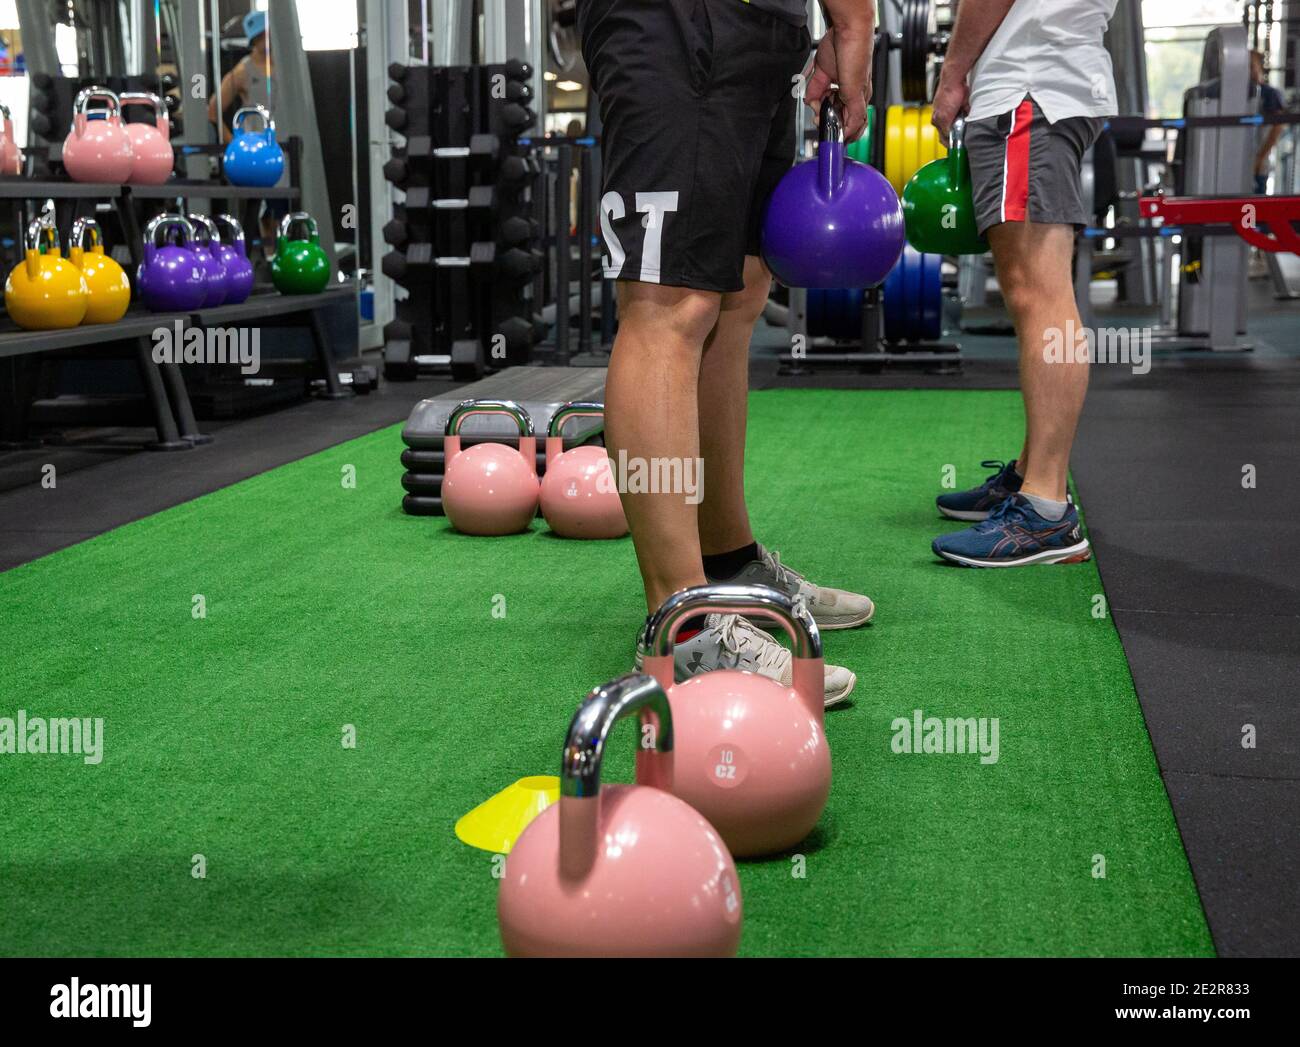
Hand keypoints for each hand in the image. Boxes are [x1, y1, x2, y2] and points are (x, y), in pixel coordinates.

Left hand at [803, 26, 872, 141]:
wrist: (846, 30)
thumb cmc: (858, 55)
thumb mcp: (857, 92)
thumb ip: (854, 114)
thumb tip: (849, 133)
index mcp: (860, 97)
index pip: (852, 122)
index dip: (842, 131)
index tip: (832, 137)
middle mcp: (847, 90)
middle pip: (834, 112)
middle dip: (826, 116)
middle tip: (820, 117)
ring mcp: (834, 81)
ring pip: (822, 102)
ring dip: (816, 104)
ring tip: (815, 102)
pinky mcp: (822, 72)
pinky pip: (813, 88)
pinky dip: (809, 93)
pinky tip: (809, 95)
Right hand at [931, 71, 969, 140]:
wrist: (955, 80)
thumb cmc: (946, 94)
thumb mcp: (943, 117)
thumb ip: (945, 130)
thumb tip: (948, 140)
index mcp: (938, 120)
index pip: (944, 138)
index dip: (950, 143)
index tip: (957, 149)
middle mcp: (946, 117)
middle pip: (954, 132)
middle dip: (959, 134)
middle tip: (965, 138)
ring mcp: (955, 111)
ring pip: (962, 125)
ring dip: (966, 126)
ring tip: (969, 126)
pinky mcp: (963, 105)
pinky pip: (969, 115)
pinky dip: (971, 117)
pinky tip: (971, 116)